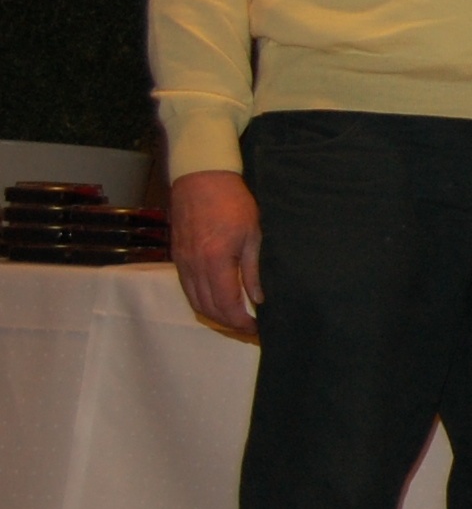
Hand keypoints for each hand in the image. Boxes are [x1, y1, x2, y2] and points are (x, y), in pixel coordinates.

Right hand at [168, 170, 262, 334]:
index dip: (241, 323)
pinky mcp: (177, 257)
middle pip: (208, 309)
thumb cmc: (233, 202)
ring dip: (214, 315)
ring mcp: (182, 263)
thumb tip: (257, 299)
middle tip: (249, 329)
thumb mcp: (253, 234)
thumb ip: (253, 270)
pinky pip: (187, 289)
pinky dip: (202, 301)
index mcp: (215, 262)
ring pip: (195, 302)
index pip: (227, 305)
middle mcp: (194, 267)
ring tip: (235, 318)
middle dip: (229, 324)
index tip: (257, 329)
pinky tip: (217, 300)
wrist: (201, 178)